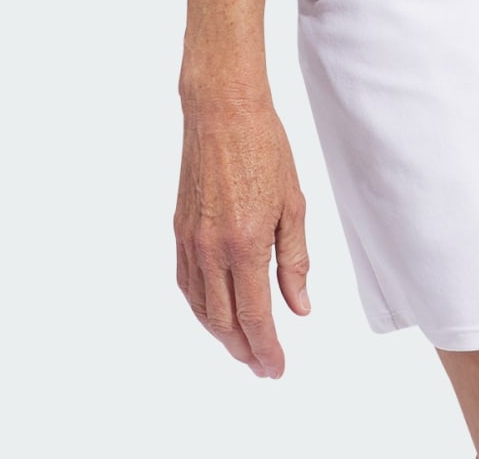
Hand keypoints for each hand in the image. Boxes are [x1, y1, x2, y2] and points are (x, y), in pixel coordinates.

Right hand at [175, 100, 311, 374]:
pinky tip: (214, 313)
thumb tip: (299, 307)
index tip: (276, 368)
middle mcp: (213, 249)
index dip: (266, 349)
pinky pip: (187, 283)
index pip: (255, 316)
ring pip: (202, 308)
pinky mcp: (179, 230)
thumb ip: (294, 260)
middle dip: (244, 351)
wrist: (222, 111)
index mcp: (246, 243)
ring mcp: (191, 241)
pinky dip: (201, 308)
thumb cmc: (264, 148)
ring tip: (242, 347)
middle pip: (224, 322)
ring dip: (221, 335)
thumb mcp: (293, 203)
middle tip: (262, 366)